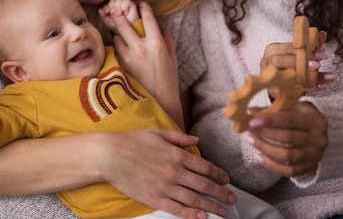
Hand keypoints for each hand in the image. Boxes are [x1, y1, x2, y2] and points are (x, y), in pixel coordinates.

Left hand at [99, 0, 139, 30]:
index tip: (107, 13)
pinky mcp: (131, 4)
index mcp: (111, 7)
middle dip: (112, 6)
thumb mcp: (108, 23)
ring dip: (118, 7)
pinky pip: (126, 2)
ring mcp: (124, 3)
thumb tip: (100, 10)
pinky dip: (124, 7)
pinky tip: (125, 13)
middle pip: (113, 0)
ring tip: (119, 14)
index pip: (107, 3)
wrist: (128, 31)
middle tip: (113, 13)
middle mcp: (117, 4)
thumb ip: (103, 16)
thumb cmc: (118, 27)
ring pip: (119, 0)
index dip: (106, 8)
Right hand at [100, 128, 235, 218]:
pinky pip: (177, 208)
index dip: (218, 174)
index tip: (227, 180)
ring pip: (194, 198)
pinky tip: (202, 217)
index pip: (205, 166)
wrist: (110, 155)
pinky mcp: (154, 198)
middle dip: (221, 192)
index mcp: (176, 154)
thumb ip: (179, 137)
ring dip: (211, 206)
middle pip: (204, 184)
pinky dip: (191, 214)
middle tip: (232, 198)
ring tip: (223, 211)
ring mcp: (165, 186)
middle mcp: (174, 171)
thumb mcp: (158, 132)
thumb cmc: (133, 141)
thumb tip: (196, 140)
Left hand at [111, 2, 178, 96]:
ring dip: (118, 32)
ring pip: (117, 36)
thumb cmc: (169, 79)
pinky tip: (121, 47)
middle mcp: (141, 47)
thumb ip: (168, 41)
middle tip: (119, 10)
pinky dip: (118, 46)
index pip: (148, 19)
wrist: (160, 99)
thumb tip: (164, 29)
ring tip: (121, 32)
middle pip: (124, 24)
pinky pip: (116, 50)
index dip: (144, 9)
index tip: (142, 4)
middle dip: (120, 15)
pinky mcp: (122, 65)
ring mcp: (129, 57)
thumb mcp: (172, 58)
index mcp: (156, 43)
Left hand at [245, 102, 327, 176]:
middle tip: (249, 130)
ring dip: (265, 148)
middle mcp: (319, 139)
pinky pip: (289, 171)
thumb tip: (250, 111)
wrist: (317, 133)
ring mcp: (315, 155)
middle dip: (265, 134)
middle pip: (288, 138)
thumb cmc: (301, 117)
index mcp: (317, 120)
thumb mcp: (292, 108)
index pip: (291, 120)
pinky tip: (259, 156)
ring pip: (287, 156)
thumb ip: (273, 108)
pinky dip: (272, 165)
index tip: (253, 121)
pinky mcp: (310, 167)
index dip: (271, 121)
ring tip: (251, 140)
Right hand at [260, 31, 336, 96]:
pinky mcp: (272, 90)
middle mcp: (267, 62)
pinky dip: (308, 89)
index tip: (321, 55)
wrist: (274, 79)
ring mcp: (268, 76)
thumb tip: (322, 35)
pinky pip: (290, 90)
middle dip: (299, 63)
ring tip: (326, 79)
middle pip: (278, 61)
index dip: (305, 51)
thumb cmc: (285, 63)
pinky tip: (320, 86)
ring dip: (308, 79)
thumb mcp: (296, 52)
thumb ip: (309, 45)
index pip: (288, 47)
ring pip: (285, 77)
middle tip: (318, 65)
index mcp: (273, 49)